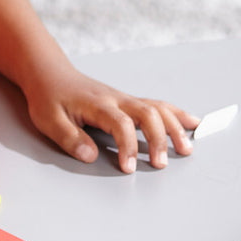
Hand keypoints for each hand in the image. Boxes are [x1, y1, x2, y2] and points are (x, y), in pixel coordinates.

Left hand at [23, 64, 196, 173]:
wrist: (49, 73)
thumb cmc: (49, 96)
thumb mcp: (49, 119)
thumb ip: (69, 138)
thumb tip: (91, 156)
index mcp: (97, 104)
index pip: (120, 124)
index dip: (127, 146)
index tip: (128, 167)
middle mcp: (116, 99)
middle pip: (146, 114)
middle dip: (158, 138)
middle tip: (161, 163)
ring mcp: (124, 99)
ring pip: (156, 108)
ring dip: (174, 127)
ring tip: (186, 148)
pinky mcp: (127, 101)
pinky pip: (157, 105)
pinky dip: (176, 114)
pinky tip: (191, 122)